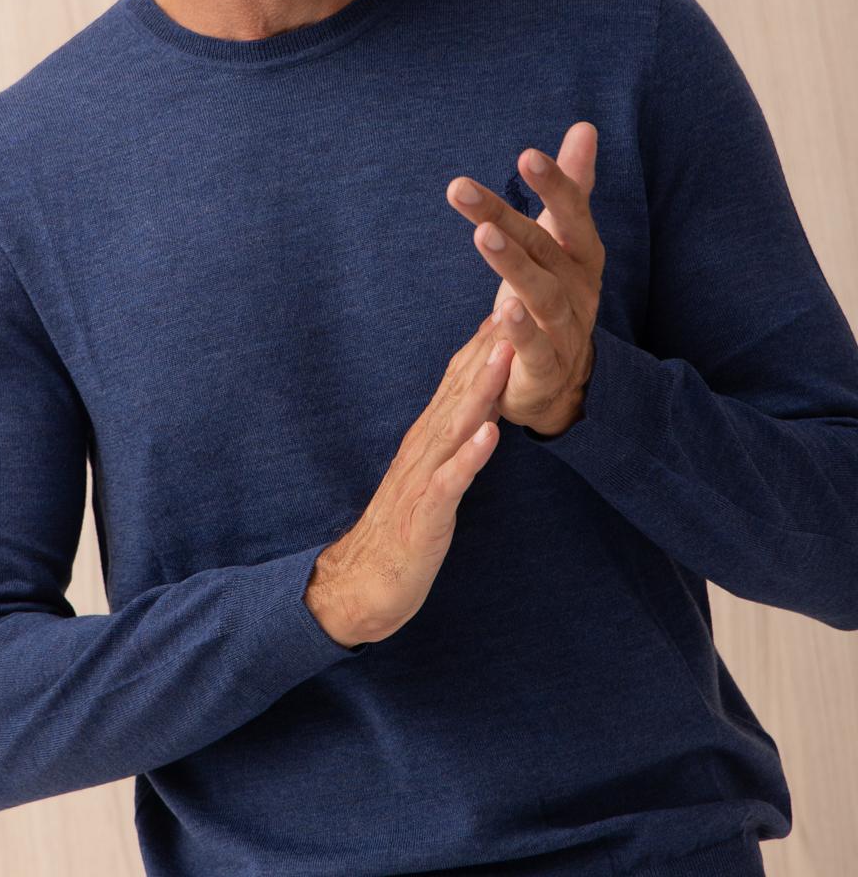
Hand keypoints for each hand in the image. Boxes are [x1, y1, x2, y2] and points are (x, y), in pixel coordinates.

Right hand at [306, 312, 514, 645]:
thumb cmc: (407, 526)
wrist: (365, 582)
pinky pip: (449, 481)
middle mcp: (425, 445)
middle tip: (513, 301)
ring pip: (456, 423)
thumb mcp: (436, 471)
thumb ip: (454, 434)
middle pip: (460, 386)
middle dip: (489, 345)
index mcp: (430, 434)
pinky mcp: (425, 512)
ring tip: (505, 352)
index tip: (512, 299)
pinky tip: (489, 435)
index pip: (460, 376)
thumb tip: (482, 400)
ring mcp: (424, 476)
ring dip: (481, 387)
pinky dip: (469, 456)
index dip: (487, 338)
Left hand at [445, 122, 603, 436]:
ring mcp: (566, 328)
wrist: (558, 377)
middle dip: (504, 216)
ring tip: (483, 235)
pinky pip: (535, 347)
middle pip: (542, 247)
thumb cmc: (553, 293)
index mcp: (581, 254)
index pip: (572, 212)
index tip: (527, 155)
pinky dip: (522, 330)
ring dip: (513, 264)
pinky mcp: (546, 367)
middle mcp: (580, 288)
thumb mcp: (559, 240)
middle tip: (462, 188)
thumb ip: (572, 187)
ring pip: (542, 293)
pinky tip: (503, 312)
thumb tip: (585, 127)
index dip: (555, 184)